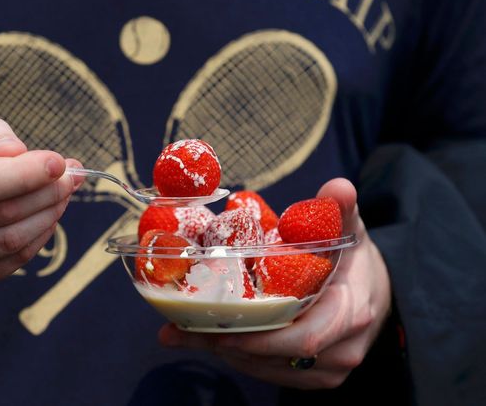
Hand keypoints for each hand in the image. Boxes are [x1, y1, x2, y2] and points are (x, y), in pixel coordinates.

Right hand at [0, 115, 82, 289]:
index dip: (26, 175)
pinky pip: (7, 264)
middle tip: (70, 178)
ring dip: (47, 217)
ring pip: (8, 243)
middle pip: (0, 215)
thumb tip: (18, 151)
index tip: (59, 163)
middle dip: (46, 194)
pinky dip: (36, 240)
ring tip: (62, 195)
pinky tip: (45, 218)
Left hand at [159, 178, 391, 388]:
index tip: (221, 329)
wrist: (378, 294)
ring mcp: (328, 368)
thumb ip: (341, 210)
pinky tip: (212, 340)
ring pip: (269, 369)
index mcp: (349, 313)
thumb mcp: (351, 231)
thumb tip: (339, 186)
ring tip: (186, 334)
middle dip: (228, 344)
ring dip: (228, 353)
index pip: (304, 337)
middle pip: (277, 357)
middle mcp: (341, 349)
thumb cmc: (356, 260)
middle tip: (185, 329)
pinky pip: (273, 373)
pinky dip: (241, 359)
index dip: (260, 338)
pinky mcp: (315, 376)